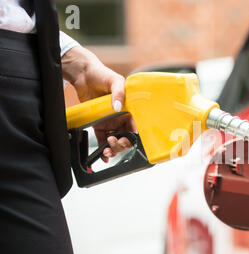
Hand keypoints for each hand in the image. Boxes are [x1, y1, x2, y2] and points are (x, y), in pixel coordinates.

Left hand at [62, 46, 134, 161]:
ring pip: (115, 141)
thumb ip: (119, 93)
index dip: (132, 136)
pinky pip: (102, 139)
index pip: (135, 127)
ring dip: (113, 149)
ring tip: (107, 149)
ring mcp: (110, 122)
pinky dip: (103, 148)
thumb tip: (118, 107)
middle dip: (122, 144)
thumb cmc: (103, 74)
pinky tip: (103, 155)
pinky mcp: (99, 124)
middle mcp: (121, 117)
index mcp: (129, 109)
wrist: (84, 74)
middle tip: (115, 143)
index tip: (127, 139)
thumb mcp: (115, 81)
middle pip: (126, 137)